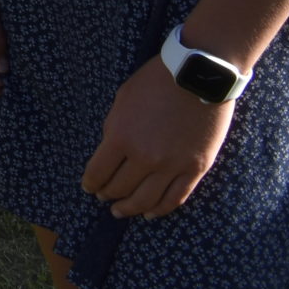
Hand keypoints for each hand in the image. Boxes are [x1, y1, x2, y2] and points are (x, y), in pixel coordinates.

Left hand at [79, 58, 234, 217]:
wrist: (198, 75)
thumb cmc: (156, 81)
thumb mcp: (122, 100)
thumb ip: (114, 129)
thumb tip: (111, 153)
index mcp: (120, 136)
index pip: (98, 172)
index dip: (91, 183)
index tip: (89, 187)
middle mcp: (144, 157)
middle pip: (120, 188)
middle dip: (108, 195)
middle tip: (104, 198)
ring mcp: (172, 165)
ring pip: (146, 200)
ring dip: (130, 209)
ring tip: (120, 212)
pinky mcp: (195, 169)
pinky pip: (175, 198)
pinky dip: (160, 210)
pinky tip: (150, 214)